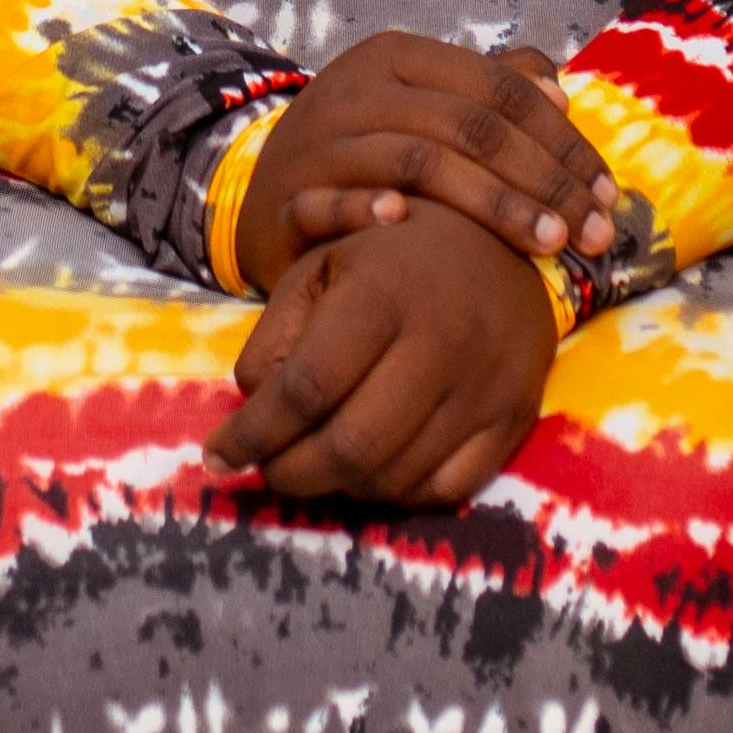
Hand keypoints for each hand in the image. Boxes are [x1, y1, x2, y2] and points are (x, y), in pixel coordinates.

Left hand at [210, 201, 553, 505]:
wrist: (503, 239)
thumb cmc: (393, 252)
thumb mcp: (321, 265)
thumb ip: (277, 333)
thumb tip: (252, 407)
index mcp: (383, 293)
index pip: (306, 388)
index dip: (253, 433)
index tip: (217, 457)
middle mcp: (442, 340)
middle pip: (350, 446)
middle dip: (290, 473)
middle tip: (266, 471)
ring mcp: (485, 385)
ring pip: (394, 477)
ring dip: (339, 487)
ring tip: (314, 464)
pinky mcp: (515, 418)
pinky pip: (446, 490)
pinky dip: (397, 492)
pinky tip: (373, 469)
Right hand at [235, 34, 626, 286]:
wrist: (259, 192)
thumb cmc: (361, 151)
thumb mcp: (418, 106)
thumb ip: (487, 90)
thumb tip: (556, 90)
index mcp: (399, 58)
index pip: (500, 90)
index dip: (563, 141)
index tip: (608, 195)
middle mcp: (359, 90)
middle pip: (470, 126)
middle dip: (544, 181)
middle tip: (596, 234)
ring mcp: (320, 142)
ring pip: (418, 161)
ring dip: (492, 205)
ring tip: (548, 246)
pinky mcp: (287, 198)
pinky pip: (331, 201)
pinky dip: (370, 210)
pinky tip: (409, 226)